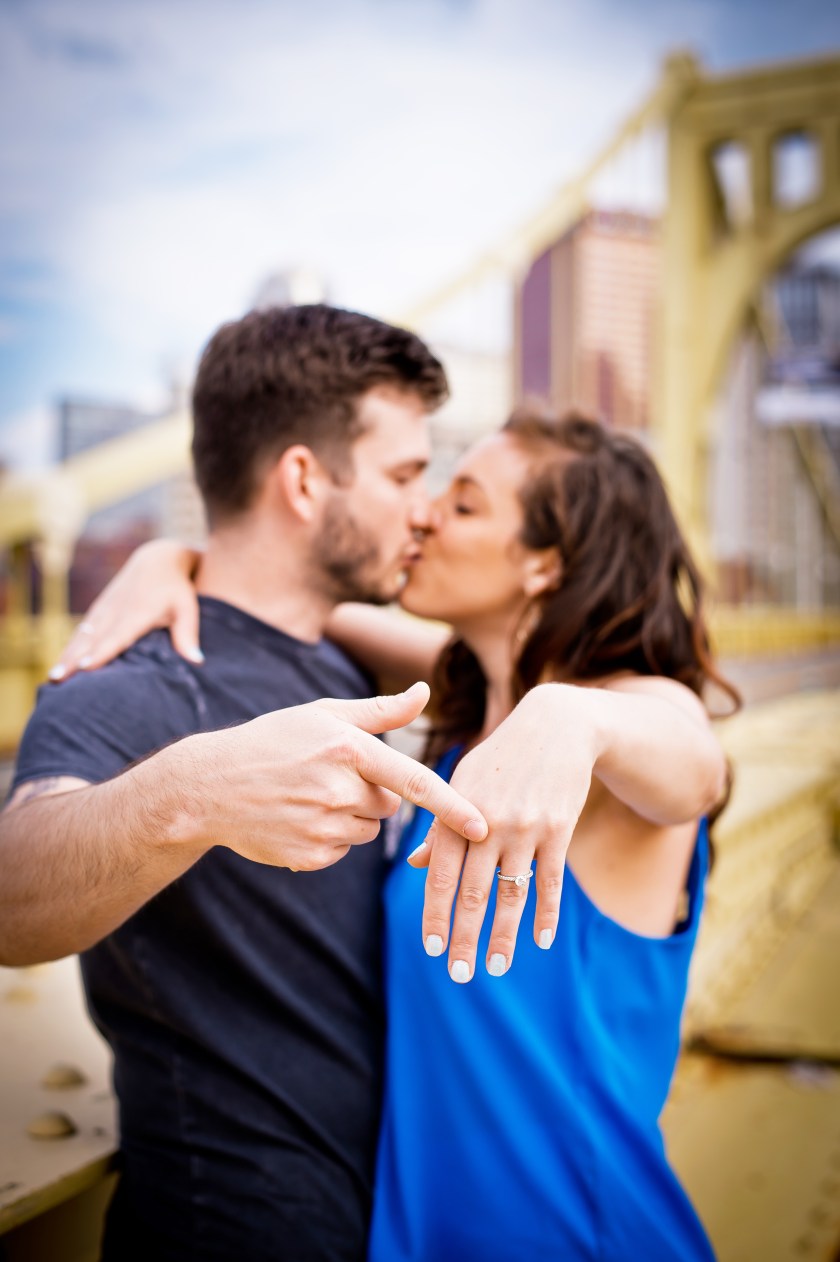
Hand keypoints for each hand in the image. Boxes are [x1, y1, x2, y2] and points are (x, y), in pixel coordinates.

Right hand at [50, 539, 201, 680]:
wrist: (158, 558)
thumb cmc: (177, 588)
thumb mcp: (187, 609)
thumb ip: (188, 635)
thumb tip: (197, 662)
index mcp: (138, 612)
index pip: (118, 636)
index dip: (102, 651)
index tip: (86, 667)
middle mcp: (117, 610)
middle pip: (93, 639)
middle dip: (74, 659)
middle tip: (58, 679)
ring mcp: (105, 608)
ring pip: (83, 635)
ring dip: (67, 656)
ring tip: (54, 678)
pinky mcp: (100, 608)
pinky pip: (82, 630)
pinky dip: (71, 646)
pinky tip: (62, 663)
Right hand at [177, 682, 487, 870]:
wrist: (208, 786)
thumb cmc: (273, 741)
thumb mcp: (323, 715)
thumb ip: (380, 711)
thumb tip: (425, 691)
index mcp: (347, 748)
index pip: (413, 781)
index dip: (452, 806)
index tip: (483, 826)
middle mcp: (337, 788)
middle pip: (390, 805)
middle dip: (373, 795)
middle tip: (331, 778)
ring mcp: (322, 826)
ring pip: (368, 830)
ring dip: (352, 817)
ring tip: (309, 797)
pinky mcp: (308, 856)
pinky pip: (343, 851)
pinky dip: (330, 839)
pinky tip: (298, 818)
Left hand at [410, 685, 593, 979]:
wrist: (555, 727)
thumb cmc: (500, 758)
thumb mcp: (463, 781)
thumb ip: (440, 825)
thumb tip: (415, 867)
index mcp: (457, 812)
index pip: (441, 875)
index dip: (436, 914)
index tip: (433, 949)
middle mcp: (488, 823)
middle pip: (474, 893)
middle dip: (465, 938)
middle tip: (460, 975)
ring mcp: (525, 828)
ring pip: (511, 894)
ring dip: (503, 936)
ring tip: (496, 968)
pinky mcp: (558, 829)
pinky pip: (550, 881)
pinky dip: (547, 913)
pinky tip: (541, 940)